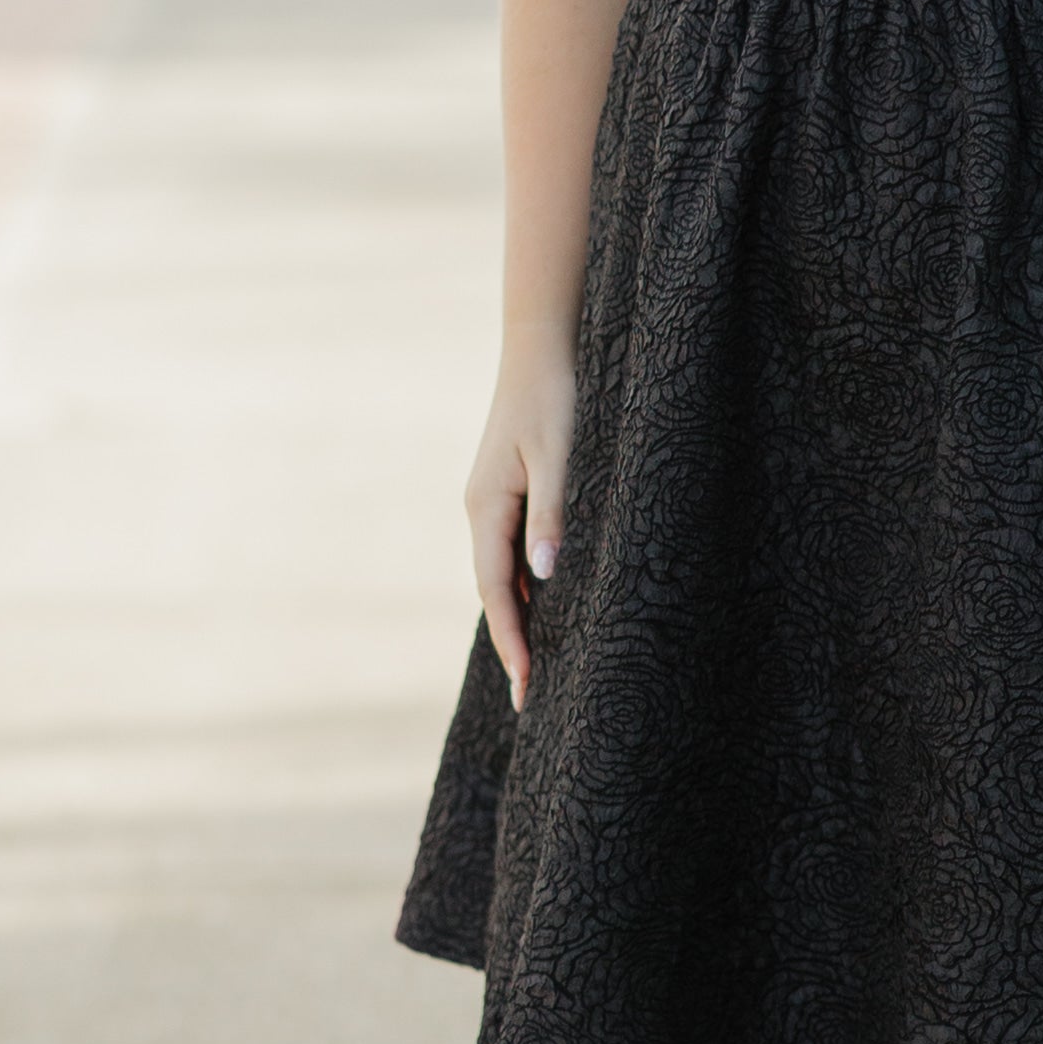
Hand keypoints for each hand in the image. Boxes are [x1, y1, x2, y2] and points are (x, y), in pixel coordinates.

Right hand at [467, 328, 577, 702]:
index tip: (527, 685)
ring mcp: (492, 500)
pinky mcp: (509, 490)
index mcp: (486, 506)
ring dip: (520, 618)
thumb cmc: (556, 395)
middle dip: (513, 643)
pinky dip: (527, 587)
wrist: (543, 344)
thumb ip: (554, 514)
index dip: (512, 639)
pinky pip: (512, 551)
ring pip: (503, 573)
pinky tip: (546, 607)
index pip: (496, 589)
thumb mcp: (561, 455)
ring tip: (539, 667)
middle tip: (532, 698)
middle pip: (495, 589)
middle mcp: (481, 508)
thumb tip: (544, 576)